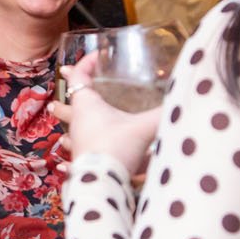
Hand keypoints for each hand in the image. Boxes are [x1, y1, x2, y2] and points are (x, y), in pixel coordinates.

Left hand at [48, 53, 161, 176]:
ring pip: (68, 134)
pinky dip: (69, 160)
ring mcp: (77, 144)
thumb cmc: (116, 147)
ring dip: (68, 131)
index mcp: (87, 106)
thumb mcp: (145, 126)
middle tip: (56, 101)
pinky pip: (72, 160)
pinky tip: (64, 165)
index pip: (79, 77)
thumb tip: (183, 101)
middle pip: (66, 107)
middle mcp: (78, 123)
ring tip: (63, 134)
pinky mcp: (81, 164)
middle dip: (64, 102)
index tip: (93, 57)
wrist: (104, 181)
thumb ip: (163, 113)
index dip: (84, 64)